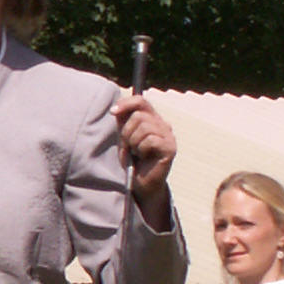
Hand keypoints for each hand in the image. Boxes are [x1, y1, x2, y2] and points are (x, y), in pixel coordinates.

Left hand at [112, 94, 176, 209]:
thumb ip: (123, 122)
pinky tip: (144, 157)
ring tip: (137, 152)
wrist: (141, 182)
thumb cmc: (133, 160)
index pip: (141, 101)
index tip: (112, 112)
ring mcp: (169, 136)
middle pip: (139, 115)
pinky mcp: (170, 148)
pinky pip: (150, 140)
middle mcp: (163, 125)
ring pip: (144, 127)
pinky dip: (141, 149)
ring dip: (134, 142)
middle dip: (127, 132)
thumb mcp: (124, 138)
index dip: (126, 103)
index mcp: (153, 119)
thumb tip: (116, 108)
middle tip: (129, 146)